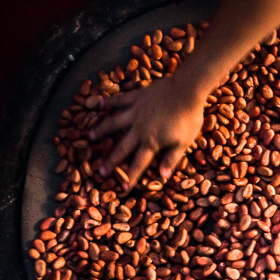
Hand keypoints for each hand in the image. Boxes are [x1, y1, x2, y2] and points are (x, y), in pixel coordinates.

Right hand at [90, 76, 205, 189]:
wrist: (186, 91)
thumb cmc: (189, 118)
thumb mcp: (184, 142)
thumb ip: (172, 159)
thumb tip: (163, 177)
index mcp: (151, 142)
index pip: (139, 163)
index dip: (130, 177)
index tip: (122, 188)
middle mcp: (139, 129)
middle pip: (122, 147)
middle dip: (110, 160)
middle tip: (99, 171)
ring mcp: (135, 112)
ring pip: (114, 122)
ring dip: (102, 130)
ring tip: (90, 136)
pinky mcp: (136, 97)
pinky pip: (119, 100)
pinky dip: (109, 102)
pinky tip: (100, 104)